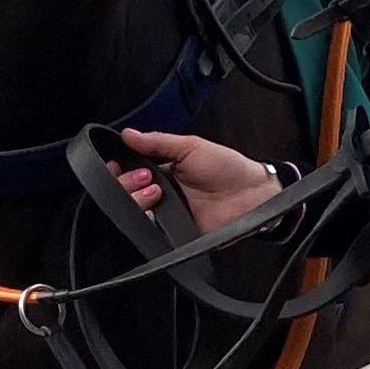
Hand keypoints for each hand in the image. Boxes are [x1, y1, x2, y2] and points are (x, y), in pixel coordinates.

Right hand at [113, 128, 280, 234]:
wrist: (252, 194)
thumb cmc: (228, 167)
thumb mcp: (191, 147)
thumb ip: (158, 142)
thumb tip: (128, 134)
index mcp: (161, 171)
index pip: (128, 172)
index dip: (119, 170)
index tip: (117, 165)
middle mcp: (160, 193)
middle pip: (125, 193)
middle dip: (126, 184)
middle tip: (146, 177)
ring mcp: (166, 215)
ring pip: (134, 214)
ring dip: (136, 201)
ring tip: (155, 193)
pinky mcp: (174, 234)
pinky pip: (151, 233)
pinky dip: (147, 224)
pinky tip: (154, 213)